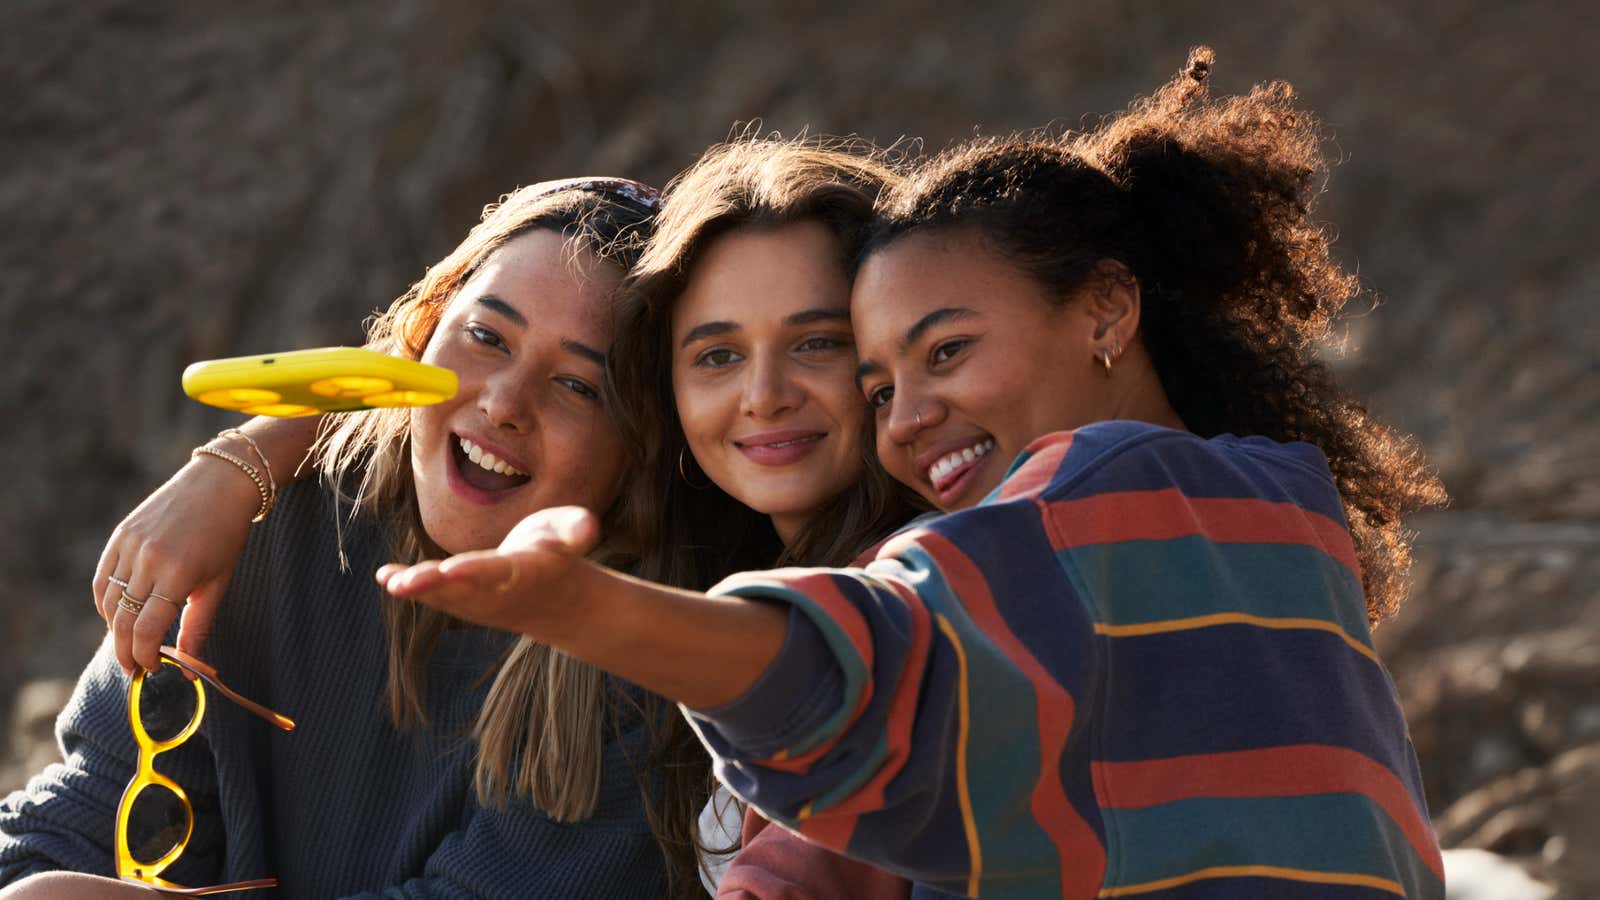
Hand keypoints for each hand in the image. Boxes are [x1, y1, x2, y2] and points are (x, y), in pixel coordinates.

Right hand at [93, 453, 260, 674]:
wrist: (219, 484)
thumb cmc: (226, 535)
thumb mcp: (218, 583)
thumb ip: (198, 627)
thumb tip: (189, 670)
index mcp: (177, 573)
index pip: (147, 629)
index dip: (145, 656)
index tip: (152, 668)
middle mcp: (147, 559)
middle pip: (123, 620)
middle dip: (125, 650)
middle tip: (134, 667)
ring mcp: (130, 545)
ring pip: (108, 601)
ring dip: (114, 628)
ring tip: (127, 643)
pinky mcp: (120, 534)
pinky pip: (103, 579)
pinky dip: (106, 602)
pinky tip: (117, 615)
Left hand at [377, 505, 601, 638]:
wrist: (553, 601)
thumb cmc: (557, 550)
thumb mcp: (573, 534)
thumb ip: (577, 530)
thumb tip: (587, 527)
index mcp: (526, 571)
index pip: (498, 572)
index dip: (475, 572)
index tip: (450, 569)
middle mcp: (498, 592)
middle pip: (464, 589)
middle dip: (435, 586)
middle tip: (406, 583)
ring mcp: (478, 601)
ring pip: (444, 597)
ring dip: (417, 591)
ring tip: (392, 582)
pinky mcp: (461, 602)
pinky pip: (434, 596)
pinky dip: (409, 587)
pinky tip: (384, 577)